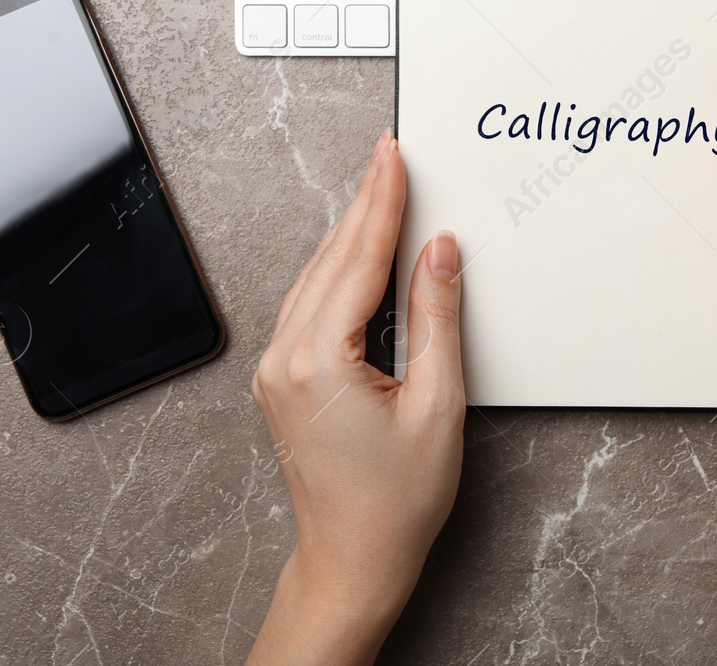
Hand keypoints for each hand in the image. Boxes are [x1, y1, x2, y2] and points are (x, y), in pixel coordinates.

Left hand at [247, 131, 463, 665]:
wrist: (353, 560)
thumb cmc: (396, 501)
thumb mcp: (436, 404)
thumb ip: (438, 318)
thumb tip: (440, 252)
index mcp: (319, 361)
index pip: (359, 259)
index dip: (382, 202)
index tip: (394, 157)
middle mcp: (285, 359)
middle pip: (332, 260)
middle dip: (364, 205)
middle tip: (387, 156)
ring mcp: (277, 370)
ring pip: (316, 278)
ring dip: (349, 233)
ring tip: (379, 191)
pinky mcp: (282, 380)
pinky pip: (308, 304)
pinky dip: (337, 269)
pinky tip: (357, 253)